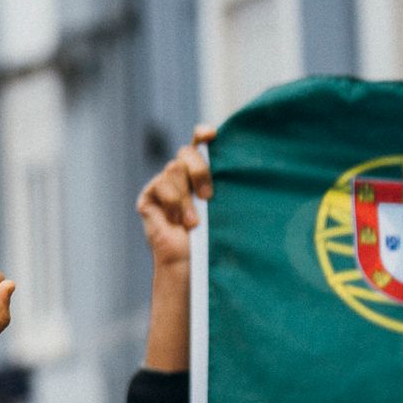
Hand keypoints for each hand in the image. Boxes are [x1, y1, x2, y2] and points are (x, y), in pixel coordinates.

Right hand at [138, 125, 213, 371]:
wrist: (194, 268)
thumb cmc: (219, 241)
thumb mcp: (229, 206)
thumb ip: (232, 182)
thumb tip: (254, 160)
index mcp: (205, 173)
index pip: (201, 143)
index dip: (203, 134)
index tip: (212, 134)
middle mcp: (182, 176)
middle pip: (186, 154)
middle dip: (199, 170)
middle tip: (210, 195)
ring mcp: (163, 187)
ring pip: (173, 171)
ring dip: (186, 198)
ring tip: (194, 222)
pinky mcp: (148, 199)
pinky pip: (159, 187)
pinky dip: (172, 203)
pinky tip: (179, 222)